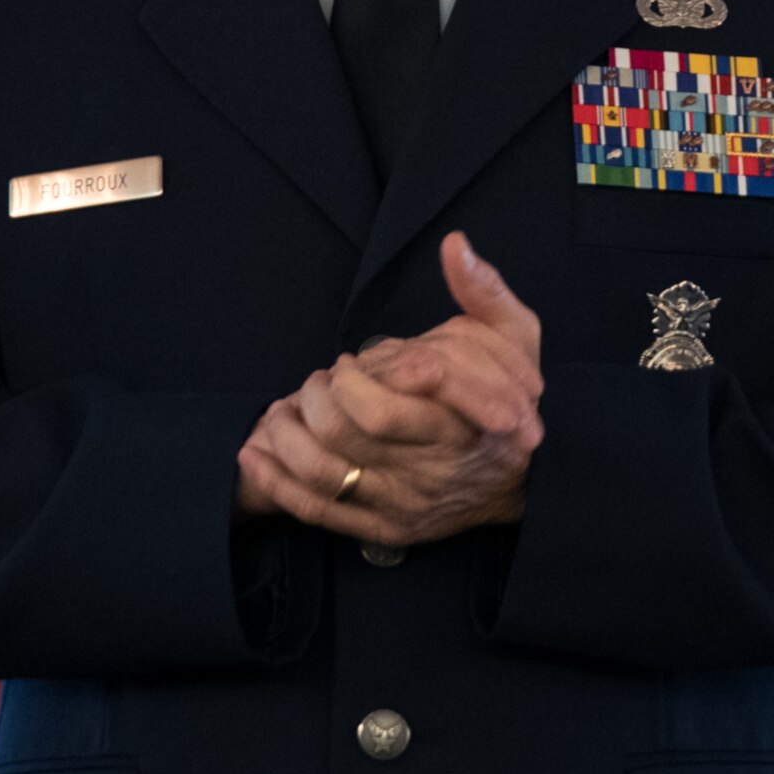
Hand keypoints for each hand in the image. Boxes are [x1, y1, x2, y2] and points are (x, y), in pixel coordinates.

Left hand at [235, 232, 542, 544]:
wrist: (519, 480)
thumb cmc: (511, 398)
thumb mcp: (516, 338)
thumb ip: (486, 292)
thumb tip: (455, 245)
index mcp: (459, 428)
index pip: (380, 413)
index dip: (349, 383)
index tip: (348, 362)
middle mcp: (429, 473)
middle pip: (342, 439)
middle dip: (315, 400)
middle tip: (317, 381)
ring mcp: (404, 505)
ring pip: (322, 475)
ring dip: (287, 437)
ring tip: (283, 409)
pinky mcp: (383, 528)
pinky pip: (318, 511)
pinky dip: (276, 482)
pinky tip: (254, 454)